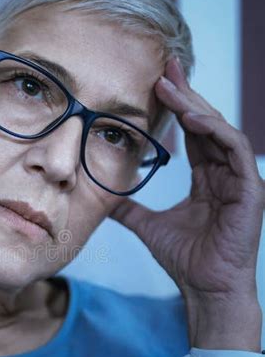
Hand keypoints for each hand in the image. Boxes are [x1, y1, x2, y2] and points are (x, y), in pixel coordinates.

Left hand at [110, 57, 264, 299]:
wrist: (204, 289)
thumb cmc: (186, 260)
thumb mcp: (148, 226)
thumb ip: (130, 209)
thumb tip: (105, 200)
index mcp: (207, 177)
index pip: (193, 132)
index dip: (177, 106)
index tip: (156, 81)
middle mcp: (225, 172)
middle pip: (206, 123)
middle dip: (186, 94)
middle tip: (165, 67)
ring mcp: (239, 179)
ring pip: (220, 129)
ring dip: (196, 106)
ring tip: (171, 87)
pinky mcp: (249, 188)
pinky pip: (235, 148)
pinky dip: (214, 130)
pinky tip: (192, 117)